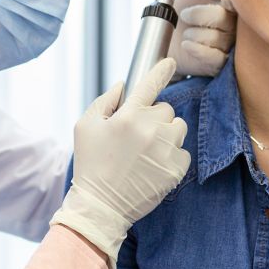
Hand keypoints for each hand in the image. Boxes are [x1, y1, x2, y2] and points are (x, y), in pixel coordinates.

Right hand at [52, 58, 190, 268]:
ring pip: (178, 127)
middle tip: (135, 135)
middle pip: (166, 109)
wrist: (101, 206)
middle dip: (153, 117)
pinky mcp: (176, 169)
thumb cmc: (90, 164)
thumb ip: (105, 101)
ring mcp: (166, 150)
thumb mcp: (85, 127)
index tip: (170, 62)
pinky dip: (172, 156)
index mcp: (127, 116)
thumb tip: (123, 85)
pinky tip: (153, 166)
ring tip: (146, 151)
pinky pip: (183, 151)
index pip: (150, 84)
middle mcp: (150, 129)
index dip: (161, 70)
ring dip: (166, 134)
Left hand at [168, 0, 235, 78]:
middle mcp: (234, 25)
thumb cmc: (181, 10)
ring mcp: (229, 45)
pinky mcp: (220, 63)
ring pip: (216, 37)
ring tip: (188, 32)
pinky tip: (188, 44)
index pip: (238, 0)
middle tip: (186, 14)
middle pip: (223, 17)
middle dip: (198, 14)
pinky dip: (196, 49)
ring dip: (193, 33)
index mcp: (232, 4)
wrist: (166, 38)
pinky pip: (214, 56)